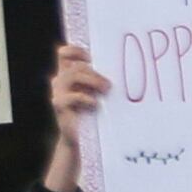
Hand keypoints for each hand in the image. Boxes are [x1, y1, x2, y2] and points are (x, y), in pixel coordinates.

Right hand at [43, 45, 105, 191]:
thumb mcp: (104, 95)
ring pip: (71, 76)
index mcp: (71, 74)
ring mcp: (58, 93)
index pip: (65, 53)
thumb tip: (133, 68)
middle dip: (94, 72)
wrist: (88, 141)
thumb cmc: (101, 114)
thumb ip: (107, 81)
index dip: (76, 50)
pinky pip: (69, 97)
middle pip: (74, 66)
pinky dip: (85, 98)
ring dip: (92, 81)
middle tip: (110, 85)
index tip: (92, 57)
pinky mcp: (59, 107)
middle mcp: (61, 81)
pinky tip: (97, 104)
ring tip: (107, 90)